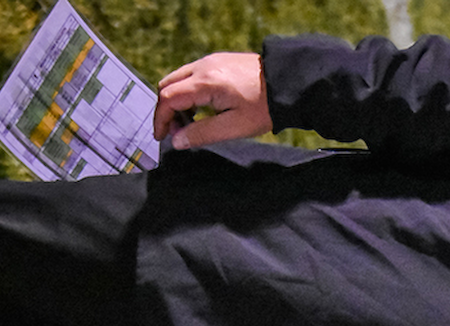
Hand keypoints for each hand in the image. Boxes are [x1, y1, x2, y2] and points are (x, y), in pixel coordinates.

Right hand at [154, 52, 269, 148]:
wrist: (288, 83)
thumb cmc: (265, 107)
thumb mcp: (234, 127)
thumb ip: (202, 134)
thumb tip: (177, 141)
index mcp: (205, 82)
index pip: (168, 98)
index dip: (161, 119)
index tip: (161, 137)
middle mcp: (204, 66)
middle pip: (168, 85)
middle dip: (166, 110)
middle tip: (176, 132)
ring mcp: (211, 61)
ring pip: (178, 79)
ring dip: (177, 100)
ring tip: (190, 123)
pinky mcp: (218, 61)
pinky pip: (192, 75)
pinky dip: (188, 92)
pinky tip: (201, 109)